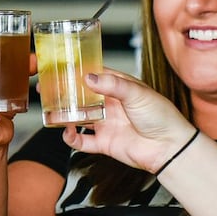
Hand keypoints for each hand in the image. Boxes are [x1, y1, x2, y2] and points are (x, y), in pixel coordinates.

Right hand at [62, 69, 195, 172]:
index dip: (76, 72)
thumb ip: (112, 85)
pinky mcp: (105, 143)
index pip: (94, 75)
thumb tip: (89, 77)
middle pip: (81, 97)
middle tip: (45, 89)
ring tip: (52, 110)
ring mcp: (107, 124)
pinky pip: (83, 141)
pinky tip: (67, 131)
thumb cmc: (162, 117)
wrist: (170, 147)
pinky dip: (72, 138)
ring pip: (79, 117)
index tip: (59, 68)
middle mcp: (111, 105)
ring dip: (65, 115)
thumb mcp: (137, 93)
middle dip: (64, 94)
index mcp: (120, 88)